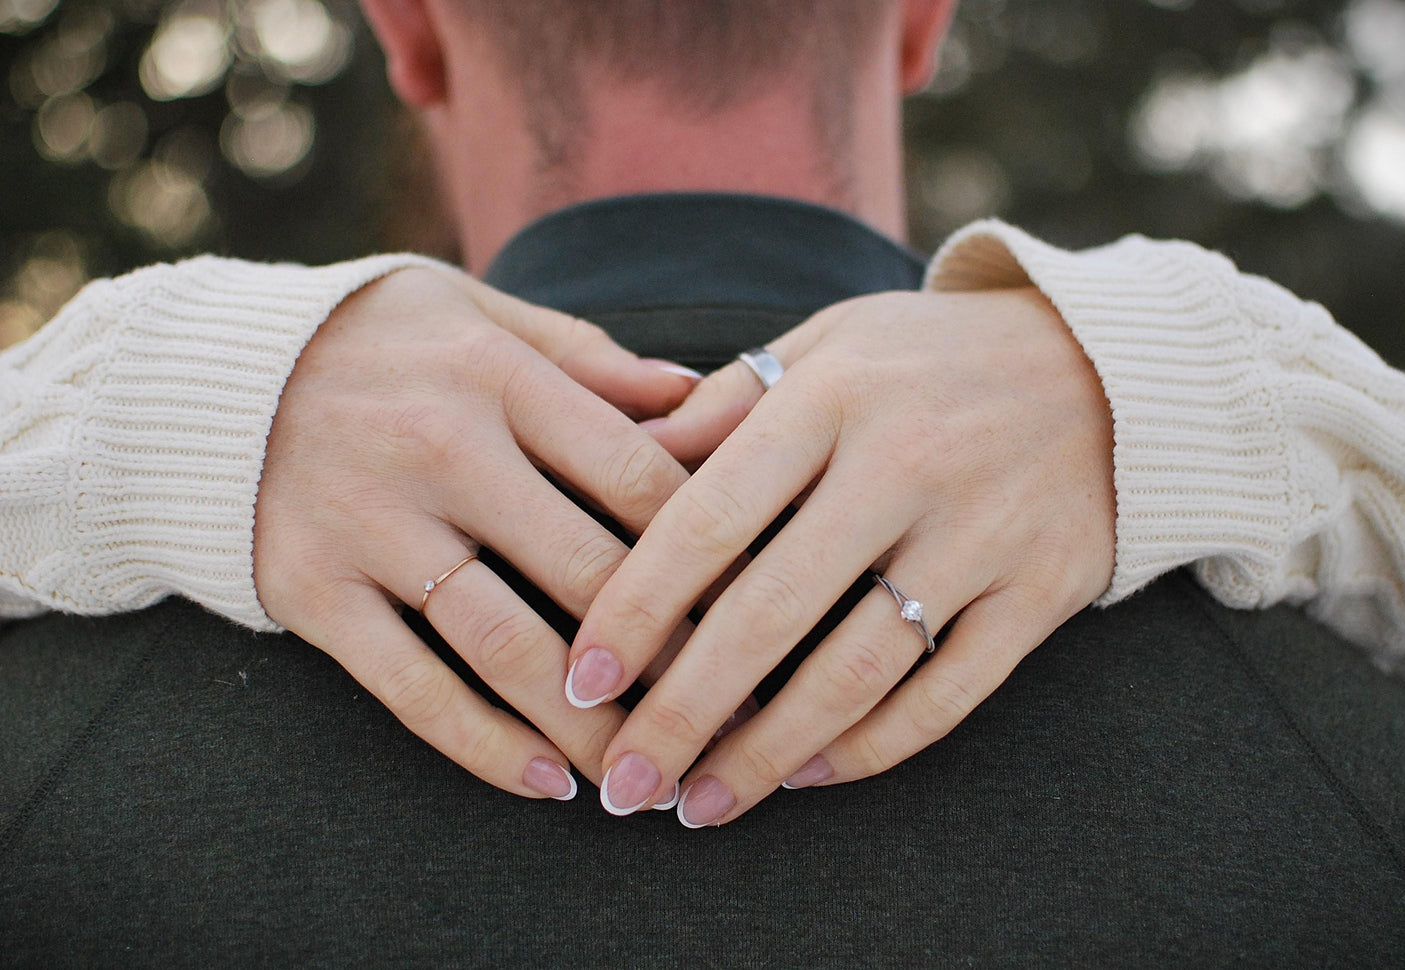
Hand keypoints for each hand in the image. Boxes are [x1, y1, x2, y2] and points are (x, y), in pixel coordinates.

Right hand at [254, 266, 699, 799]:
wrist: (206, 376)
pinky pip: (410, 687)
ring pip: (509, 645)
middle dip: (674, 650)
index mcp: (498, 376)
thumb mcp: (478, 313)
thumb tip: (701, 397)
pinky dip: (483, 745)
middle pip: (591, 570)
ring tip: (653, 771)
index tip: (763, 603)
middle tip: (734, 707)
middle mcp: (440, 451)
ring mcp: (372, 526)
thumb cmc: (374, 340)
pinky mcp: (315, 592)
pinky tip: (546, 782)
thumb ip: (588, 356)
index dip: (714, 548)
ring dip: (591, 722)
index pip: (638, 475)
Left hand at [569, 287, 1115, 822]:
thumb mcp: (829, 344)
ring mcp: (982, 533)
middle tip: (623, 781)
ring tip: (699, 804)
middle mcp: (907, 463)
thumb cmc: (932, 359)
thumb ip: (726, 402)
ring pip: (858, 670)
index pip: (710, 515)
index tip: (581, 679)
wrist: (1109, 367)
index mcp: (833, 394)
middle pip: (772, 610)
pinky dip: (870, 747)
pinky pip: (948, 694)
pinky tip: (804, 776)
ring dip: (767, 752)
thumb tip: (619, 458)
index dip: (635, 606)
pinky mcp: (1043, 591)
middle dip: (684, 708)